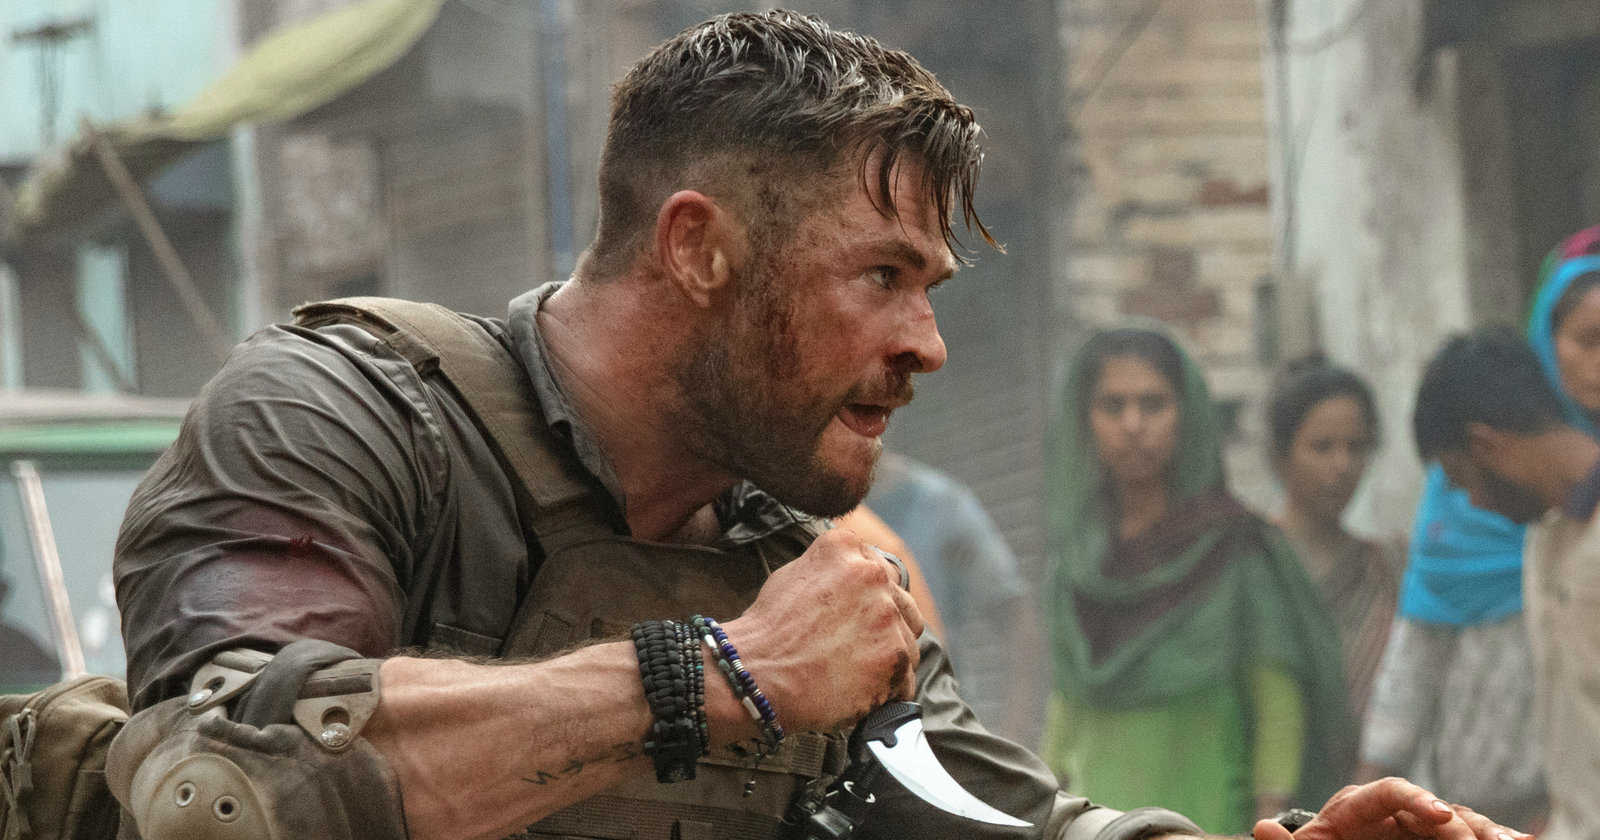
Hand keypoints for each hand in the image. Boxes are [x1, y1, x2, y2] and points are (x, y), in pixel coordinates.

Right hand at [721, 527, 924, 732]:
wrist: (755, 674)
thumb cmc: (768, 630)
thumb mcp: (795, 573)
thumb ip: (835, 568)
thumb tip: (858, 574)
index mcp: (846, 548)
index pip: (879, 569)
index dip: (870, 597)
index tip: (857, 616)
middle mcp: (872, 575)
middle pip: (901, 602)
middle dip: (885, 624)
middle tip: (857, 647)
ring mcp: (886, 616)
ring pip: (908, 639)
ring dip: (889, 656)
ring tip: (856, 673)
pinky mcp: (893, 656)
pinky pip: (907, 676)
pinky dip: (890, 688)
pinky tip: (865, 692)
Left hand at [1253, 778, 1533, 839]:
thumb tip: (1259, 827)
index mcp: (1356, 806)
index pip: (1389, 792)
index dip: (1417, 799)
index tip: (1441, 815)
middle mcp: (1393, 809)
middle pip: (1434, 809)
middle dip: (1461, 827)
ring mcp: (1421, 826)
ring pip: (1462, 822)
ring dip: (1486, 832)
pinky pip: (1472, 836)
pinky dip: (1494, 838)